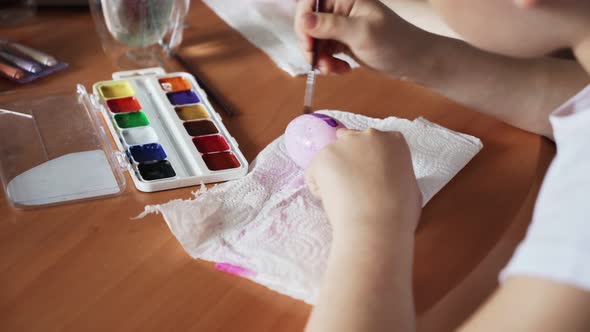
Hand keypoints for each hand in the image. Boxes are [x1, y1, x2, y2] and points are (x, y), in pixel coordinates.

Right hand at [294, 0, 432, 77]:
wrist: (413, 61)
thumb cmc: (393, 43)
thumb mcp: (361, 33)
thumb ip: (331, 26)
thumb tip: (304, 20)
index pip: (310, 2)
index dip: (303, 21)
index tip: (308, 44)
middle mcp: (340, 8)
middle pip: (308, 23)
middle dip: (312, 45)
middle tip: (319, 64)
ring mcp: (340, 25)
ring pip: (315, 40)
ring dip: (320, 58)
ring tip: (333, 70)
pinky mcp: (342, 41)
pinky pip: (324, 51)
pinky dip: (328, 63)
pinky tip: (341, 70)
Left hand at [305, 128, 421, 238]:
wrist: (376, 224)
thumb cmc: (400, 211)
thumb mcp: (411, 187)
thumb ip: (397, 175)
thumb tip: (391, 180)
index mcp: (393, 141)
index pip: (375, 142)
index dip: (369, 159)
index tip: (369, 176)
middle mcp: (368, 136)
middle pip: (351, 141)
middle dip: (349, 160)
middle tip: (353, 186)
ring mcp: (344, 145)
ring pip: (332, 158)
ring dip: (333, 174)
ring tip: (342, 199)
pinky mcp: (323, 158)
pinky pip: (314, 172)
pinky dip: (318, 187)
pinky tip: (332, 201)